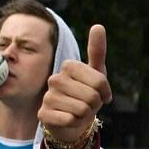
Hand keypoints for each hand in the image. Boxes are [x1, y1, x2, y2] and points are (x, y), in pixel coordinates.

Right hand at [39, 24, 112, 143]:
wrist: (72, 120)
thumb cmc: (85, 95)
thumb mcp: (96, 74)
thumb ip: (97, 51)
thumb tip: (98, 26)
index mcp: (69, 66)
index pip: (99, 81)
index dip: (105, 92)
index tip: (100, 94)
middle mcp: (55, 78)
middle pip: (92, 96)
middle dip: (94, 105)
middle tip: (87, 104)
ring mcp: (47, 96)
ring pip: (82, 109)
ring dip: (85, 115)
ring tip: (78, 112)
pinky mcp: (43, 114)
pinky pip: (70, 120)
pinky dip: (74, 123)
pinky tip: (69, 120)